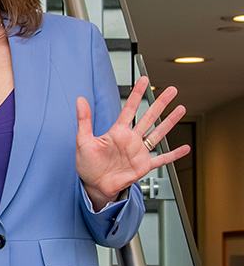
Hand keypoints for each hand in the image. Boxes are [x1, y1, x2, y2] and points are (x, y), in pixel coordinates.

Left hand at [75, 76, 189, 210]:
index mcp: (117, 132)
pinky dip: (174, 154)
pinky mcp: (143, 166)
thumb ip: (84, 120)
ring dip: (169, 122)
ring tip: (181, 109)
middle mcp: (130, 140)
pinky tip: (185, 148)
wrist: (94, 185)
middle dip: (160, 103)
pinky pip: (162, 159)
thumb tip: (80, 100)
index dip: (137, 94)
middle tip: (171, 90)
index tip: (144, 80)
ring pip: (158, 133)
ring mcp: (139, 152)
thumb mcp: (83, 140)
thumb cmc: (87, 164)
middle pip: (149, 117)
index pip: (129, 109)